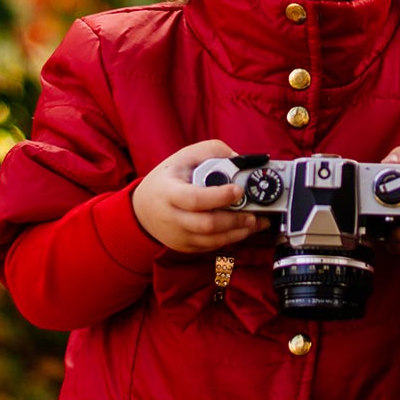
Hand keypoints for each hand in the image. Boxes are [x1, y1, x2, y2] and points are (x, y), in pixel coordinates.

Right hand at [132, 140, 267, 252]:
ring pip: (212, 240)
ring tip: (255, 222)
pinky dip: (231, 238)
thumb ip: (214, 152)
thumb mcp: (186, 156)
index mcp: (169, 191)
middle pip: (206, 224)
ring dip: (238, 232)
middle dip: (234, 220)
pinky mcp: (186, 246)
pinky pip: (212, 246)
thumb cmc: (170, 178)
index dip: (219, 197)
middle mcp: (172, 217)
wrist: (144, 208)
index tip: (238, 190)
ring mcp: (178, 235)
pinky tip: (244, 229)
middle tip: (253, 213)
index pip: (194, 199)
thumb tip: (242, 161)